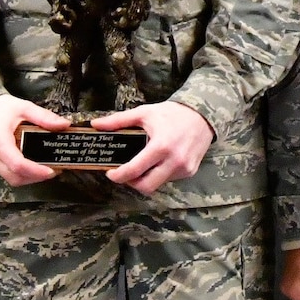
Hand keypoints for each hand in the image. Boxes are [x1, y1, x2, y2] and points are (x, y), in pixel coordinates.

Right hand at [0, 93, 66, 186]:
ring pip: (8, 178)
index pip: (18, 165)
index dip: (36, 172)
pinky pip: (1, 174)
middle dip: (35, 177)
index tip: (52, 171)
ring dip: (26, 176)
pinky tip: (26, 164)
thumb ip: (44, 117)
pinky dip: (15, 173)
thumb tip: (65, 125)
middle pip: (14, 177)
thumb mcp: (23, 107)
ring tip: (41, 167)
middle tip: (52, 170)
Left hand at [97, 101, 214, 194]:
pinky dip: (160, 175)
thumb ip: (118, 120)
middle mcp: (174, 161)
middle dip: (131, 183)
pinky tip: (158, 162)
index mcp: (161, 146)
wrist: (204, 114)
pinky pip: (169, 180)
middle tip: (125, 173)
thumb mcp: (144, 113)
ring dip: (146, 179)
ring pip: (158, 184)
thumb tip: (95, 124)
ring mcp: (184, 168)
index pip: (135, 171)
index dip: (118, 176)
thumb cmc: (172, 113)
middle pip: (146, 186)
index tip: (110, 173)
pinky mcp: (190, 171)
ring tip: (142, 166)